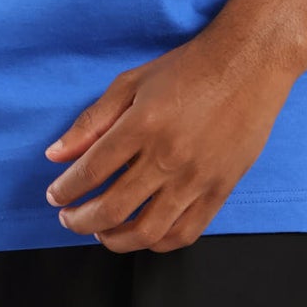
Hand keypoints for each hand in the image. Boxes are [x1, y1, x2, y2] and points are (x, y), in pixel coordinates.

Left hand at [43, 26, 302, 253]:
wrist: (251, 62)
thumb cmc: (190, 69)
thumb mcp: (132, 83)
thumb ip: (92, 121)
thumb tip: (55, 155)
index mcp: (143, 125)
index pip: (90, 172)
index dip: (65, 191)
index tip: (55, 197)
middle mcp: (168, 157)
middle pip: (112, 209)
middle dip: (80, 221)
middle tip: (69, 219)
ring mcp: (196, 179)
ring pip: (145, 232)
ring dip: (114, 240)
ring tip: (101, 233)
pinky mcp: (219, 191)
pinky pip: (183, 234)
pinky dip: (156, 243)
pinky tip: (142, 235)